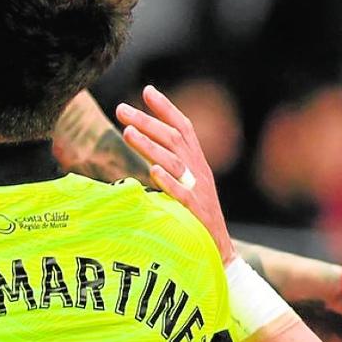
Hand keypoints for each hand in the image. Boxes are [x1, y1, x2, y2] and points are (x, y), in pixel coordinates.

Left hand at [115, 85, 234, 263]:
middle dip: (147, 121)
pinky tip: (152, 171)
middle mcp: (199, 172)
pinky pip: (182, 195)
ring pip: (174, 162)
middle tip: (120, 109)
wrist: (220, 251)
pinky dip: (168, 182)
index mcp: (196, 163)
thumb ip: (167, 163)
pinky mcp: (197, 213)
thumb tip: (141, 141)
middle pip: (174, 139)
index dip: (166, 108)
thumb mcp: (185, 183)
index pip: (183, 128)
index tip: (147, 90)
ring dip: (150, 146)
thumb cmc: (196, 215)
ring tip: (127, 132)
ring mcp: (199, 191)